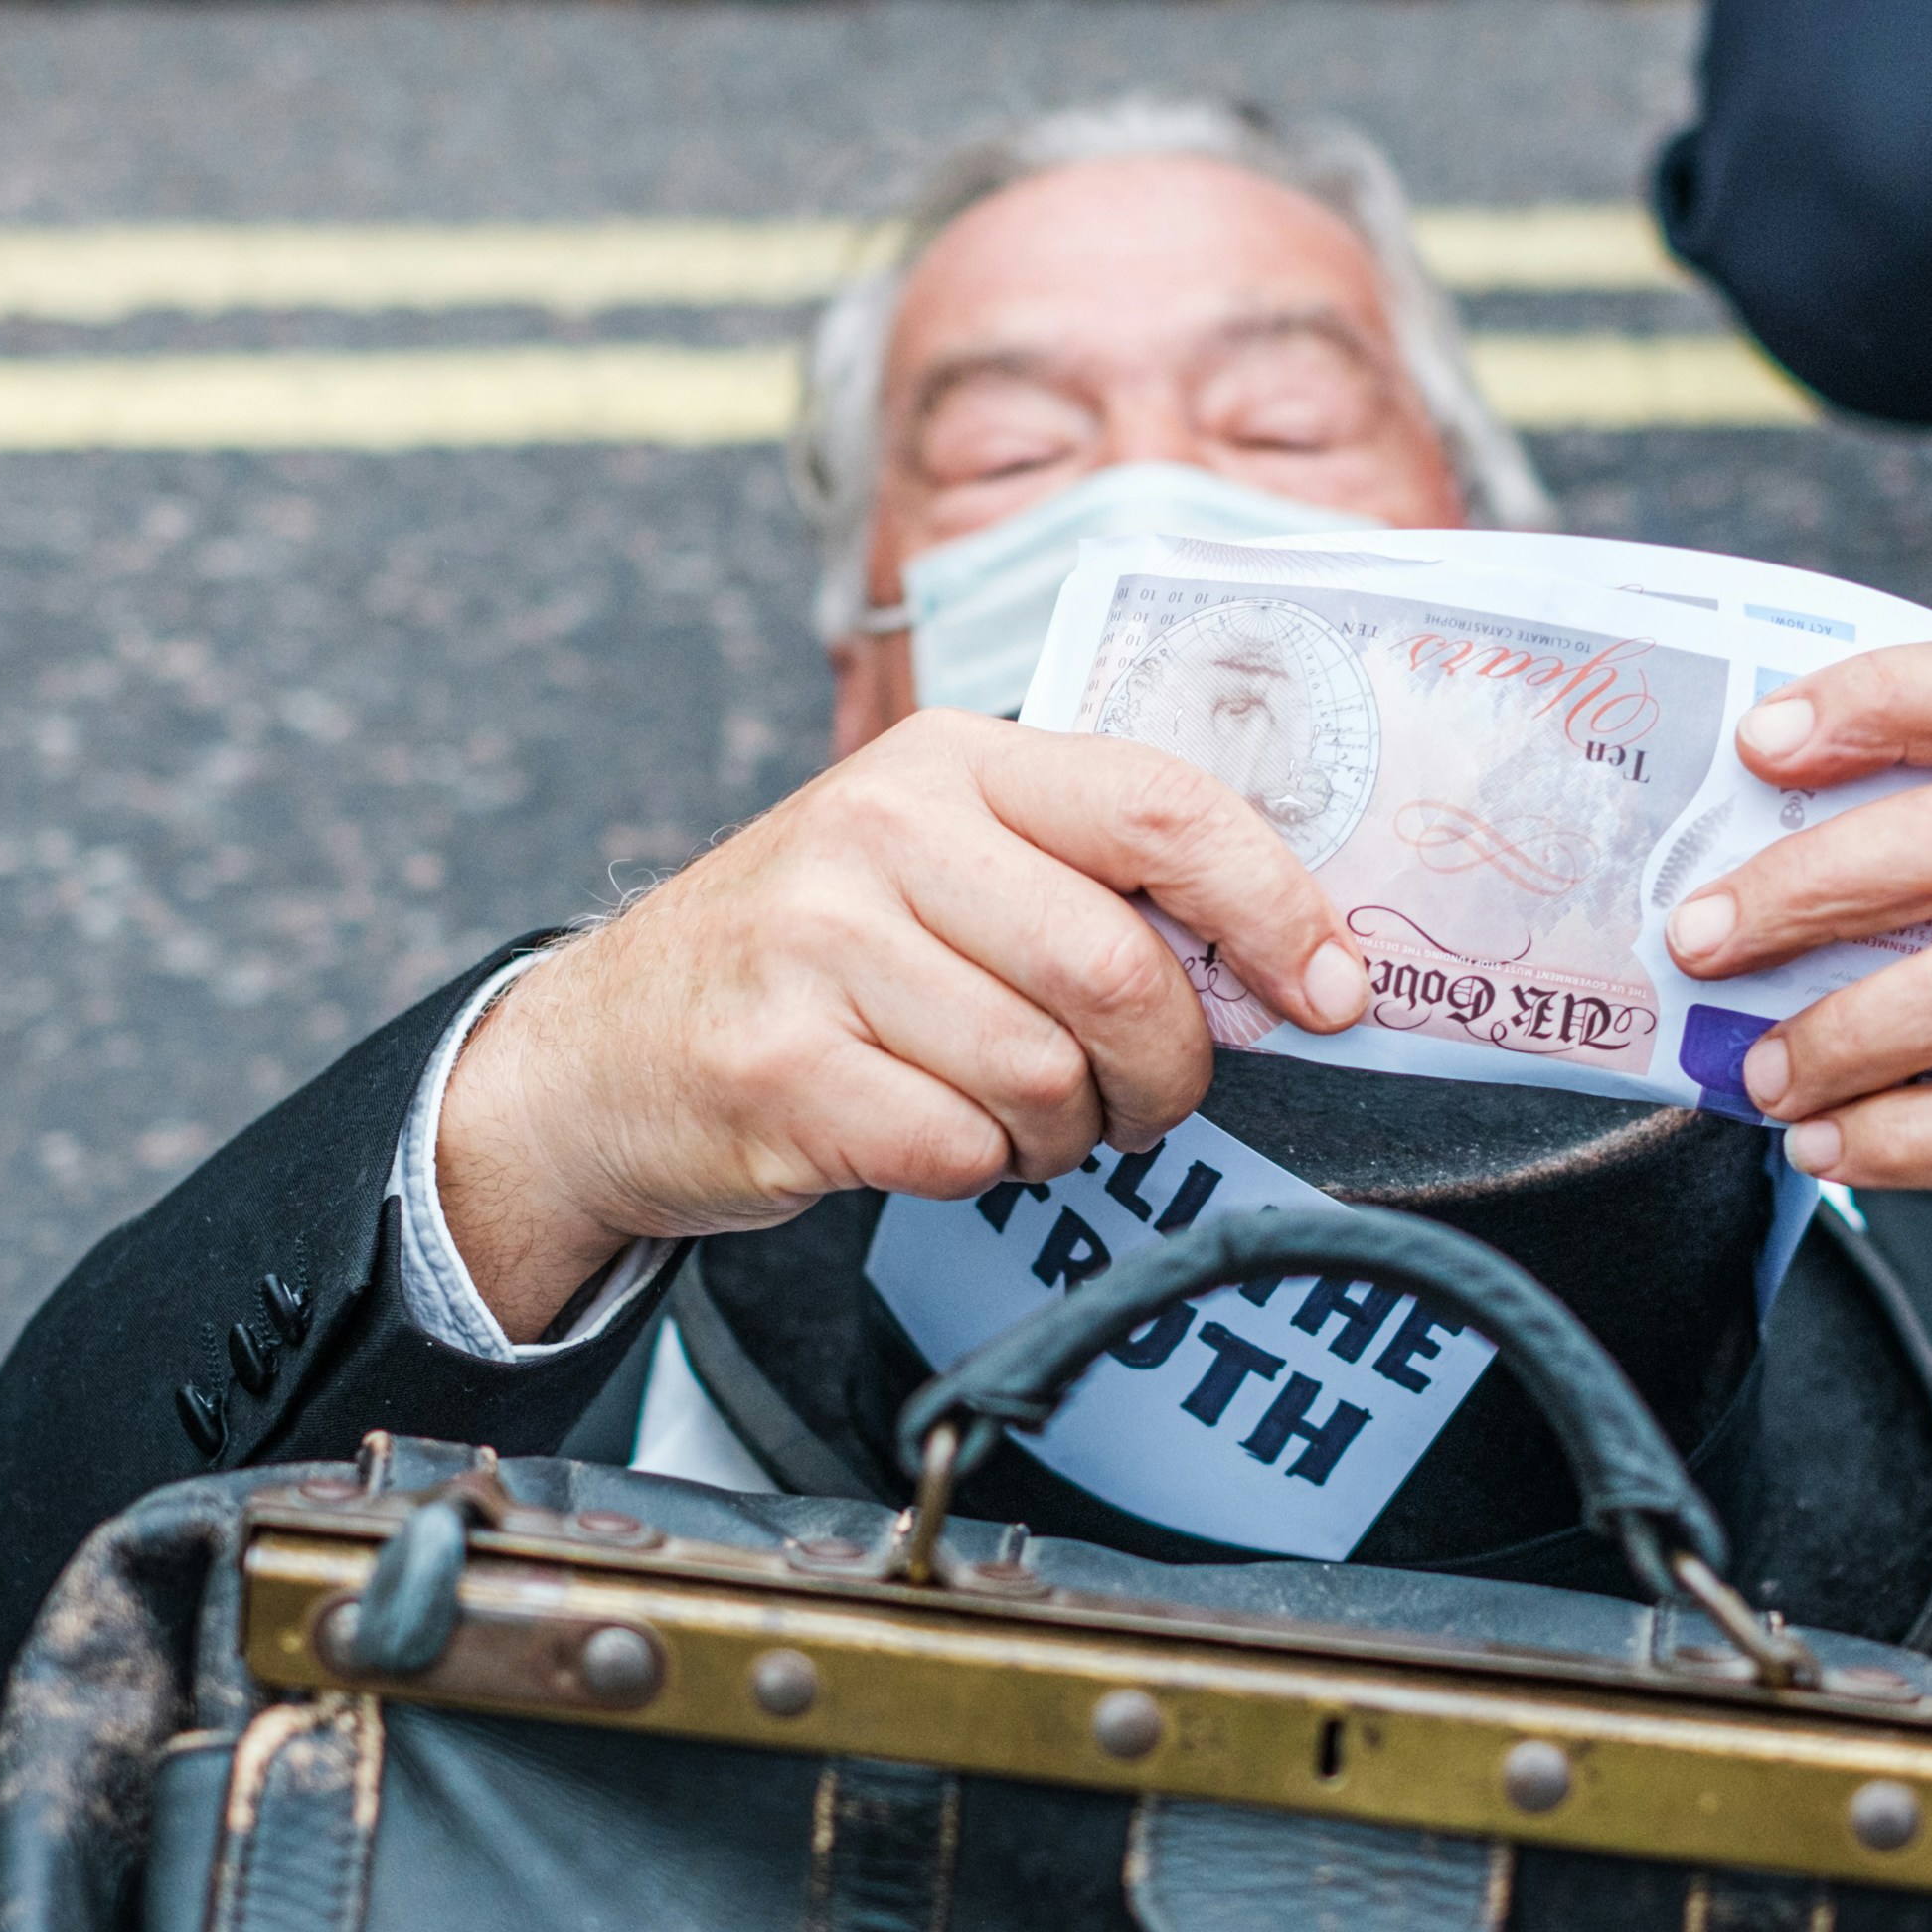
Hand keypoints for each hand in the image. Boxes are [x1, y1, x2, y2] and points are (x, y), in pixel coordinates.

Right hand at [437, 712, 1370, 1335]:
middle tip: (1141, 1099)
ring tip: (1012, 1115)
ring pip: (1046, 1075)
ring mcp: (815, 946)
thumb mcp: (939, 862)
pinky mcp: (774, 1067)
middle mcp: (881, 830)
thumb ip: (1088, 879)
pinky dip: (977, 1169)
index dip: (1275, 907)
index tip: (1331, 991)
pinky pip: (959, 1147)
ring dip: (1063, 1132)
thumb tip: (1287, 962)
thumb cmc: (815, 961)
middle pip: (1117, 968)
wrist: (600, 1050)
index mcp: (953, 762)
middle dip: (1165, 1067)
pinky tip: (935, 1139)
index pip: (1163, 807)